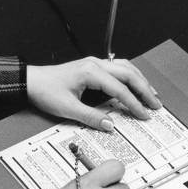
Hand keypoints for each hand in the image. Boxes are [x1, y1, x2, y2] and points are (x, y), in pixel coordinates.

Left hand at [27, 57, 161, 130]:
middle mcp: (95, 64)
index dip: (134, 104)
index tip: (144, 115)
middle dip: (145, 90)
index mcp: (91, 72)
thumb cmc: (45, 90)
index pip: (120, 89)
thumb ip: (91, 117)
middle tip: (156, 105)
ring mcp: (95, 63)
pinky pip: (118, 67)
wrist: (31, 81)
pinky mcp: (93, 66)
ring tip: (152, 94)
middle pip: (129, 74)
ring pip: (126, 68)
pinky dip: (131, 76)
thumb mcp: (67, 108)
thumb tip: (110, 125)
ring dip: (140, 80)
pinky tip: (136, 83)